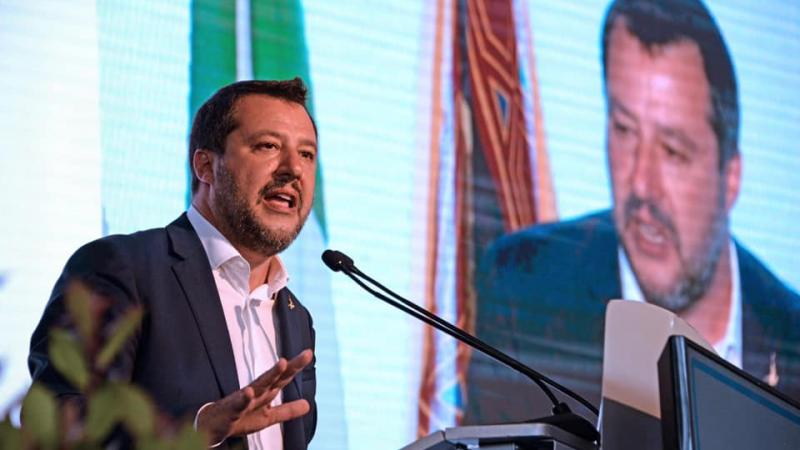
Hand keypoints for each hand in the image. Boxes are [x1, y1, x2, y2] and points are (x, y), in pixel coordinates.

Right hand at [196, 349, 312, 444]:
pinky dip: (243, 398)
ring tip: (282, 363)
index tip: (308, 353)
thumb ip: (287, 411)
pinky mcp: (231, 409)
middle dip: (290, 365)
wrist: (214, 427)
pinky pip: (238, 403)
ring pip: (259, 384)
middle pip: (275, 376)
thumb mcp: (268, 416)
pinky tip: (249, 392)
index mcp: (266, 392)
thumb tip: (307, 404)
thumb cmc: (240, 418)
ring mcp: (244, 399)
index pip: (284, 377)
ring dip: (270, 374)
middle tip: (306, 354)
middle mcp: (257, 391)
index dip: (296, 366)